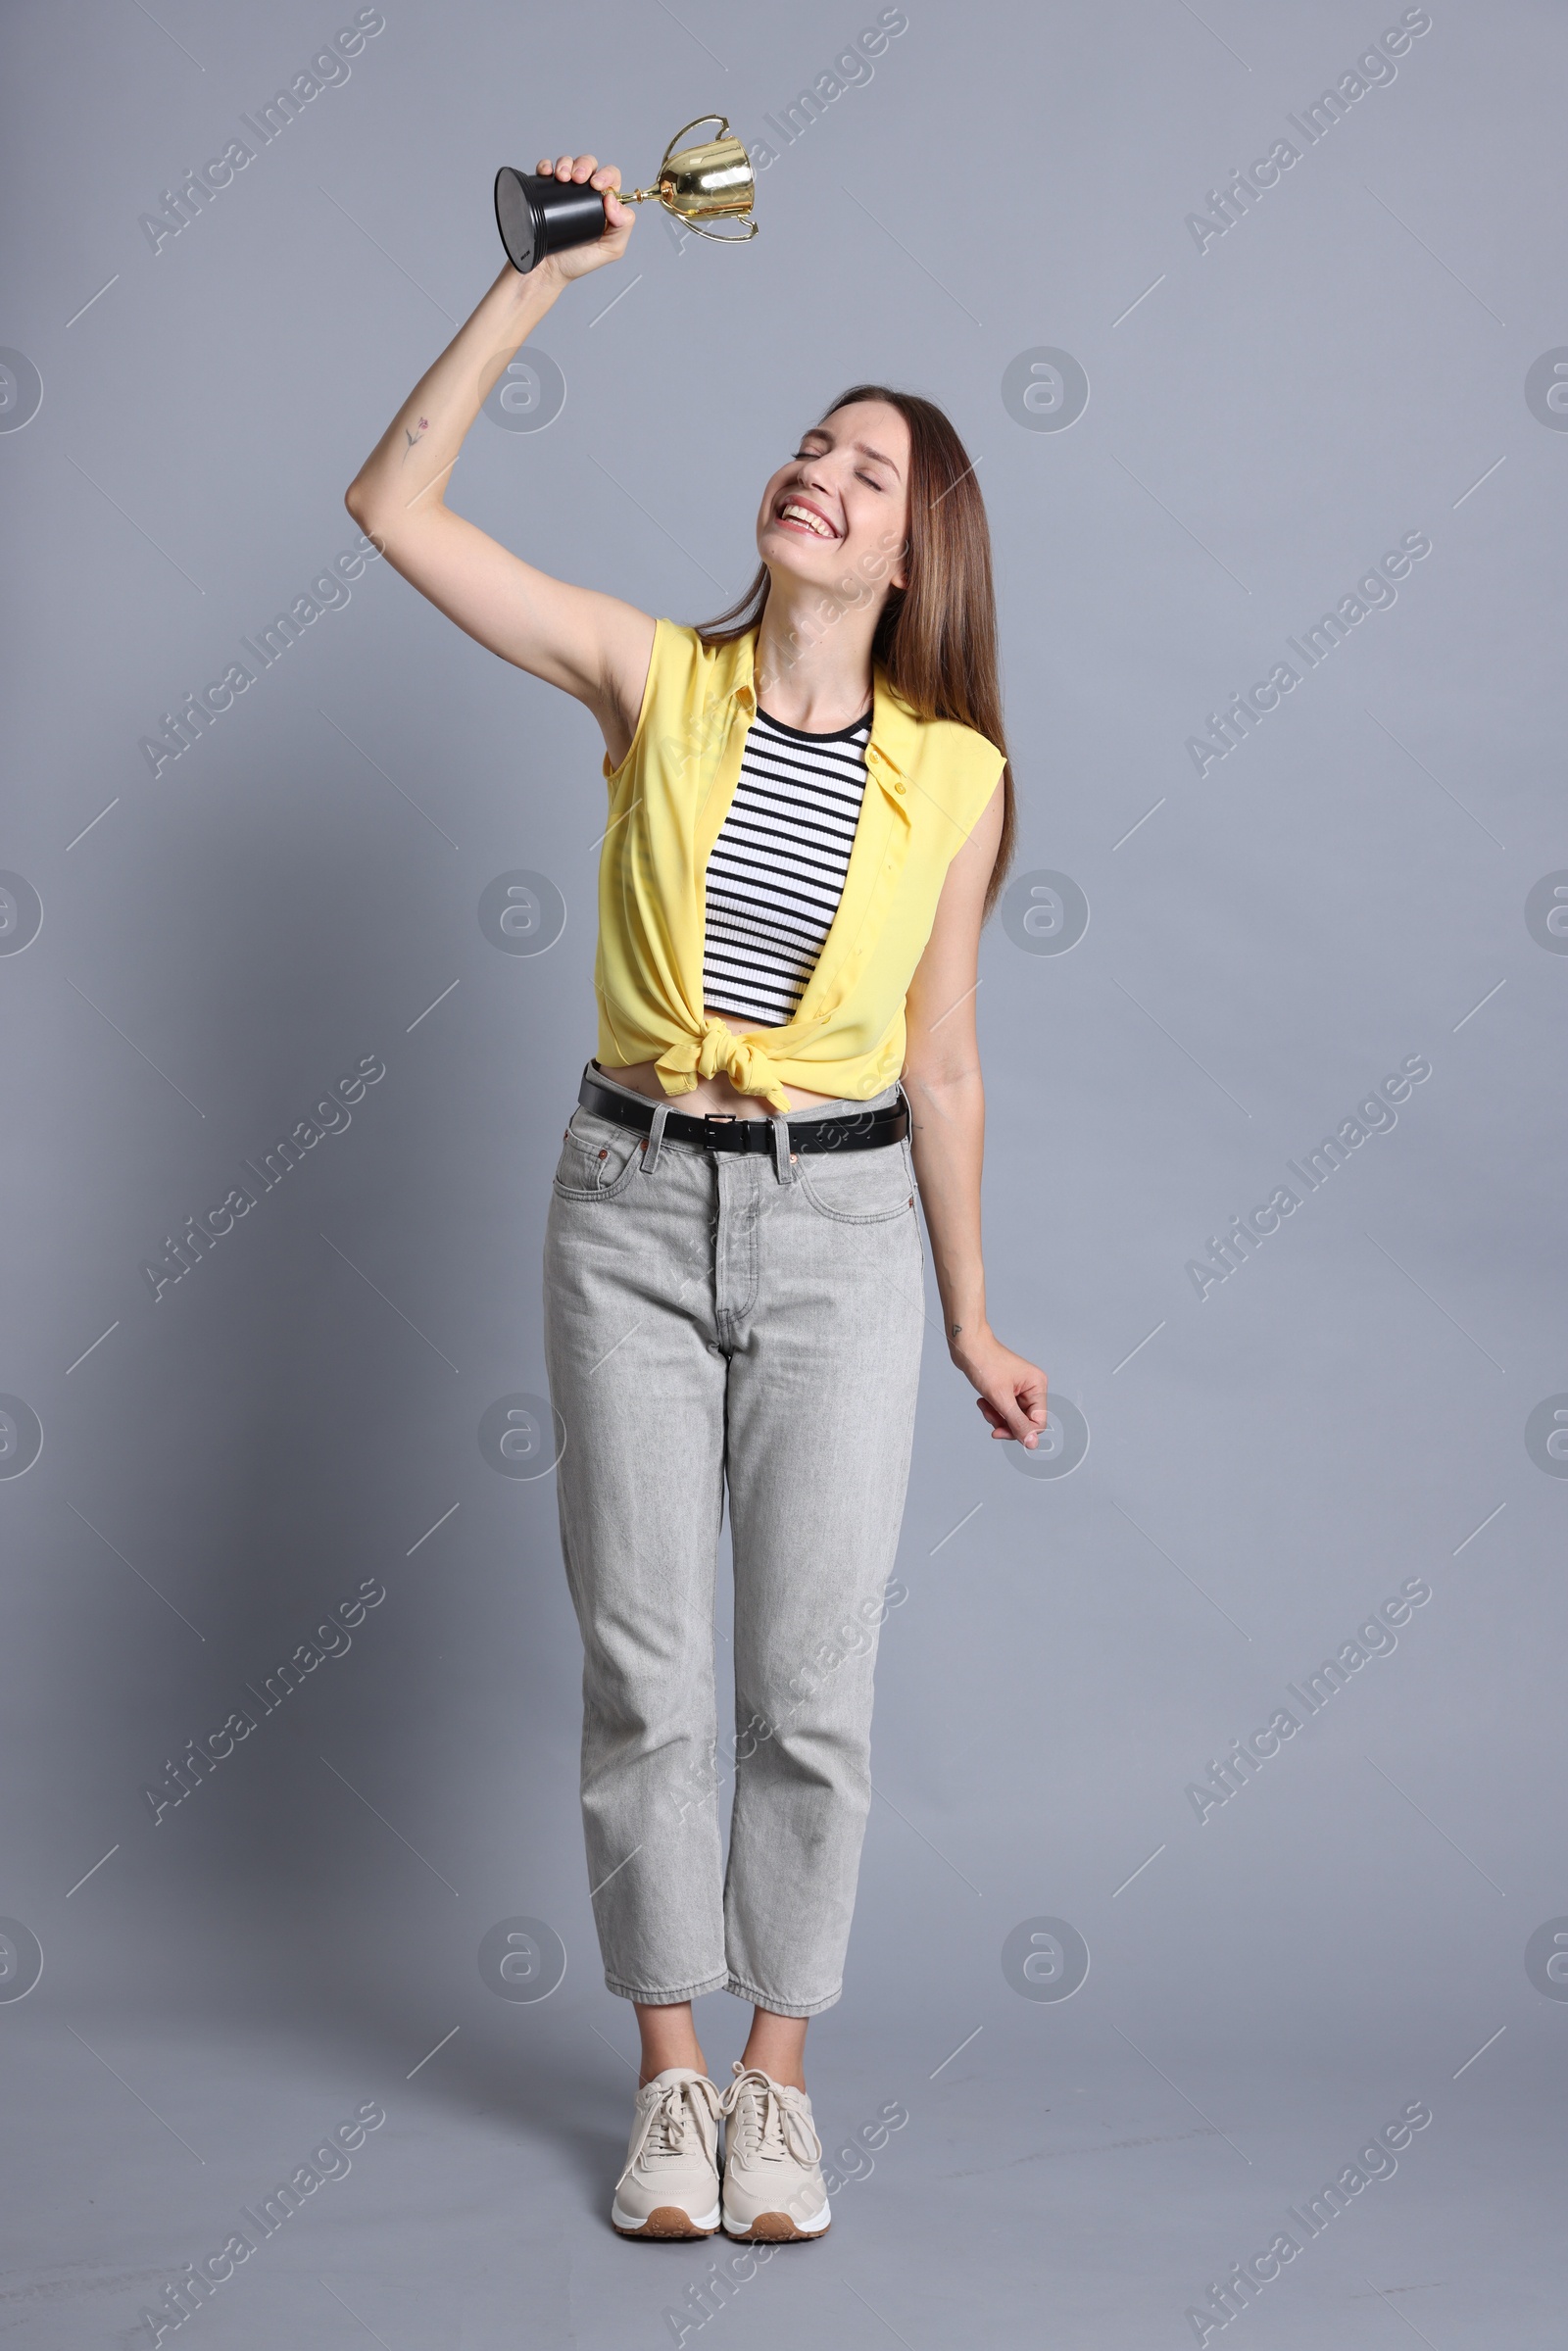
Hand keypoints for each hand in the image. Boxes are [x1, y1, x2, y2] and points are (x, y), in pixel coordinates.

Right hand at [534, 152, 634, 285]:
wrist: (547, 270)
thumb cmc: (578, 262)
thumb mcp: (610, 250)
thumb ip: (622, 227)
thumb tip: (613, 201)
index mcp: (604, 204)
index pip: (610, 177)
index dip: (606, 175)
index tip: (596, 185)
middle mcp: (585, 195)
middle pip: (589, 164)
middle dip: (584, 165)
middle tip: (578, 179)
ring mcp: (564, 191)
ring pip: (568, 162)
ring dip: (565, 163)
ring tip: (561, 177)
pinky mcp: (544, 191)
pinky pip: (546, 169)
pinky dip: (546, 166)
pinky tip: (547, 173)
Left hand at [953, 1327, 1047, 1447]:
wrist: (967, 1346)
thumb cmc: (984, 1363)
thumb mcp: (1001, 1398)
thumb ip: (1017, 1423)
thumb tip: (1032, 1443)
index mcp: (1037, 1385)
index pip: (1038, 1422)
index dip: (1020, 1431)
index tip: (1000, 1432)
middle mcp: (1032, 1387)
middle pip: (1025, 1421)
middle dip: (1005, 1422)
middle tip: (990, 1417)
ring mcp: (1019, 1388)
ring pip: (1012, 1417)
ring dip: (996, 1416)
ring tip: (984, 1406)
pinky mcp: (1007, 1389)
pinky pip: (1004, 1409)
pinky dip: (993, 1410)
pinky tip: (983, 1401)